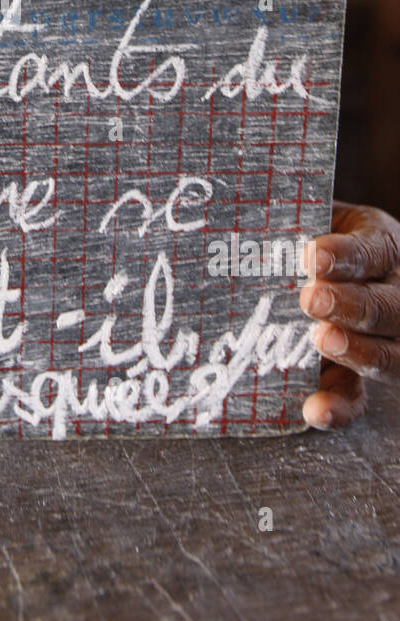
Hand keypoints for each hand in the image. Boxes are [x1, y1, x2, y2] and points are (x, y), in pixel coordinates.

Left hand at [299, 201, 399, 428]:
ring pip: (389, 354)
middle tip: (311, 300)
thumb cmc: (301, 237)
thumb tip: (236, 212)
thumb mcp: (305, 218)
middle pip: (389, 305)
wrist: (307, 276)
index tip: (312, 256)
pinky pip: (360, 398)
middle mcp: (396, 293)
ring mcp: (387, 340)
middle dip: (352, 304)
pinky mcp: (360, 377)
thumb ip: (285, 219)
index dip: (346, 255)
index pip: (373, 250)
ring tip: (320, 341)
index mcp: (381, 245)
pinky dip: (340, 407)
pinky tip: (315, 409)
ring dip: (356, 352)